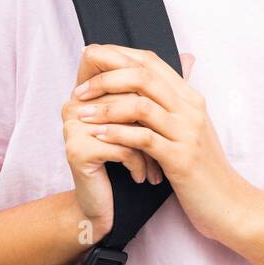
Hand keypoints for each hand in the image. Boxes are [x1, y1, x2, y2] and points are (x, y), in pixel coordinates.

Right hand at [61, 47, 160, 249]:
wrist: (103, 208)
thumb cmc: (126, 163)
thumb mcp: (145, 122)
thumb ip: (161, 87)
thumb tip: (190, 56)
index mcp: (88, 93)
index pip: (115, 66)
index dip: (141, 80)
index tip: (165, 110)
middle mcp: (75, 104)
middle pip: (127, 96)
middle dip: (153, 125)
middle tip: (170, 144)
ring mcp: (73, 126)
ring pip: (128, 121)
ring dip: (149, 148)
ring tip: (160, 167)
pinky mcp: (78, 149)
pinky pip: (122, 146)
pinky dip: (140, 163)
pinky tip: (144, 177)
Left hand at [70, 44, 249, 241]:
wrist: (229, 203)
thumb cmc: (202, 168)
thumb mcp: (188, 130)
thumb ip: (169, 105)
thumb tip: (142, 84)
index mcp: (190, 97)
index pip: (150, 62)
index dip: (117, 57)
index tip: (90, 64)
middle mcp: (190, 109)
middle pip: (143, 76)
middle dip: (105, 79)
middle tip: (79, 91)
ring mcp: (187, 132)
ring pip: (140, 105)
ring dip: (105, 108)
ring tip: (81, 114)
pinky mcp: (181, 158)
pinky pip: (143, 138)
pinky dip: (117, 134)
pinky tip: (98, 136)